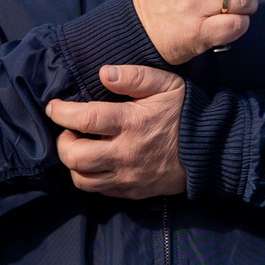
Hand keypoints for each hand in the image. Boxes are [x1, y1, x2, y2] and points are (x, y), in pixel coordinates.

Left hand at [46, 64, 186, 199]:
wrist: (211, 150)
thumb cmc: (185, 112)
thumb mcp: (166, 84)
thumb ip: (135, 76)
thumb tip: (103, 73)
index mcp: (132, 123)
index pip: (84, 120)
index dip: (61, 113)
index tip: (53, 107)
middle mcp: (125, 153)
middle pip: (74, 156)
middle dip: (62, 141)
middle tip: (68, 130)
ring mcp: (127, 177)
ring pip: (81, 179)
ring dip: (73, 163)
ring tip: (80, 146)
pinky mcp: (131, 192)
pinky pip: (98, 191)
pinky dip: (89, 177)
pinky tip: (95, 161)